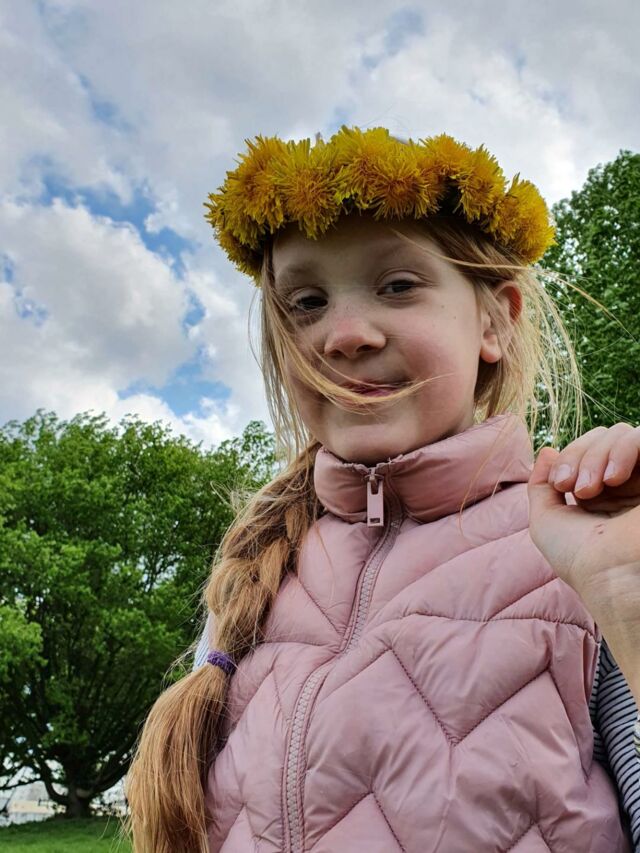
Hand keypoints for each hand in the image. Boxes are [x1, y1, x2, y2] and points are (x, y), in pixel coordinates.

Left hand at [527, 423, 639, 697]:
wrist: (613, 580)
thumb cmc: (581, 560)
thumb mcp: (547, 521)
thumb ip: (542, 485)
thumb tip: (547, 450)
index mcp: (603, 493)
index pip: (586, 449)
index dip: (570, 456)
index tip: (561, 484)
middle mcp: (629, 484)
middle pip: (603, 437)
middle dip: (581, 455)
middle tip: (575, 487)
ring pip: (623, 434)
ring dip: (598, 454)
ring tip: (591, 489)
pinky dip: (624, 448)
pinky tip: (613, 478)